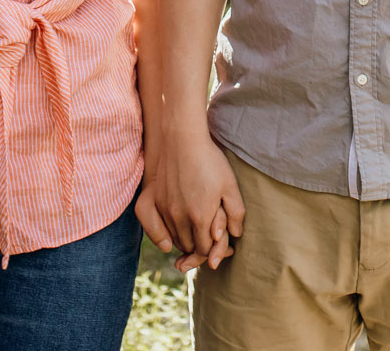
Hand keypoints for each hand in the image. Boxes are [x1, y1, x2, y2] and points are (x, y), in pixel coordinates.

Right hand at [141, 127, 244, 271]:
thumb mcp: (230, 185)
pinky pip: (161, 227)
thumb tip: (235, 234)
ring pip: (173, 239)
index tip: (217, 241)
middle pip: (188, 246)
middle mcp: (179, 217)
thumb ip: (235, 213)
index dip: (212, 249)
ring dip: (185, 239)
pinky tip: (182, 222)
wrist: (182, 139)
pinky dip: (171, 230)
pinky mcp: (154, 201)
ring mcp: (165, 209)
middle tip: (208, 237)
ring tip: (197, 229)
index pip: (204, 248)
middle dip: (199, 246)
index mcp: (200, 216)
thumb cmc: (210, 161)